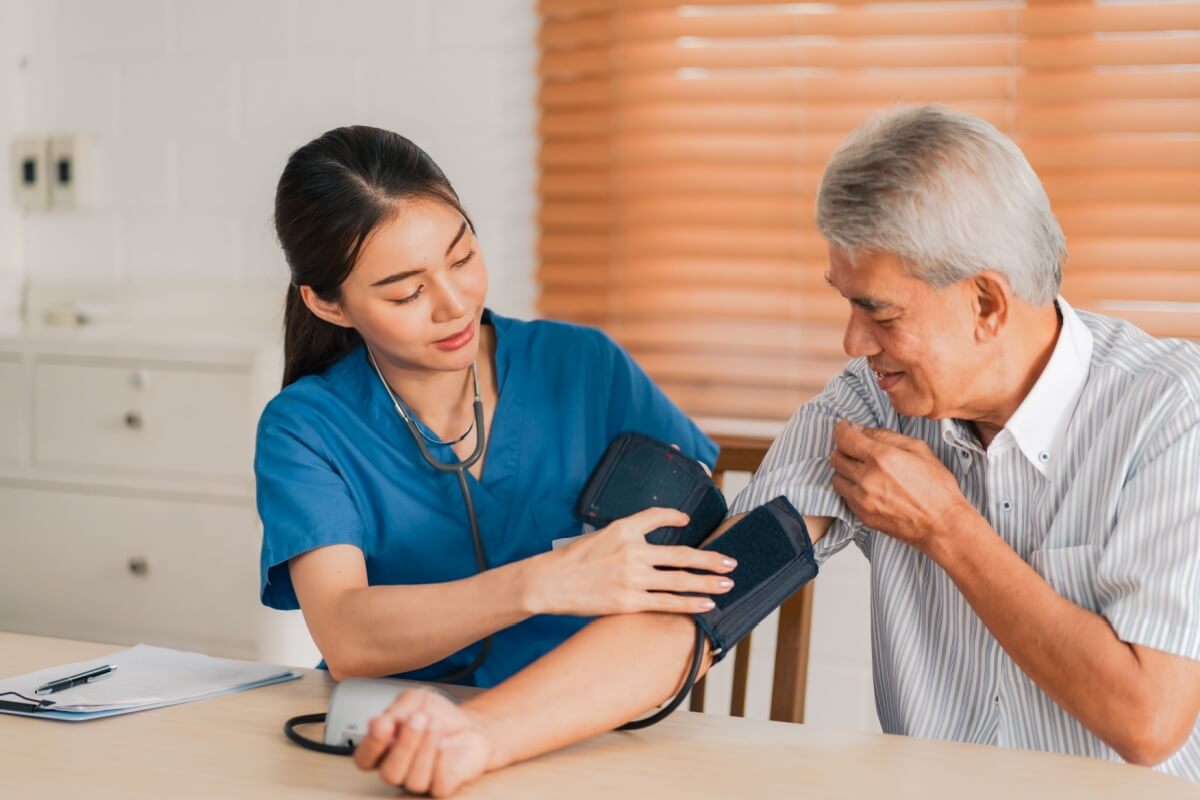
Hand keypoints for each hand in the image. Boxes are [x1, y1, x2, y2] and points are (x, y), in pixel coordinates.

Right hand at [353, 688, 493, 796]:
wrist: (470, 724)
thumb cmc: (438, 715)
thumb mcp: (414, 700)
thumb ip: (397, 709)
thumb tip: (381, 721)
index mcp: (384, 749)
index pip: (365, 759)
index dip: (371, 744)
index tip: (383, 723)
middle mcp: (399, 769)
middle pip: (389, 773)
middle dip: (404, 745)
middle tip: (418, 718)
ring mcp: (420, 780)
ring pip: (413, 780)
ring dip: (425, 749)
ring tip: (435, 725)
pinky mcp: (442, 786)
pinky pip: (437, 785)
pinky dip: (441, 763)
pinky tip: (445, 744)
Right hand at [530, 507, 736, 615]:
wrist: (548, 581)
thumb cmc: (573, 559)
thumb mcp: (600, 535)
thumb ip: (627, 533)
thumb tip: (653, 536)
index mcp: (624, 530)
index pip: (657, 516)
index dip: (676, 517)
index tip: (689, 521)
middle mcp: (632, 552)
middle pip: (681, 555)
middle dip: (710, 559)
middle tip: (731, 562)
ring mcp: (632, 578)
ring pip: (679, 581)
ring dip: (707, 583)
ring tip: (727, 584)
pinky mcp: (629, 602)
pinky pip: (667, 602)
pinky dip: (690, 603)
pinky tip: (706, 603)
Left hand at [829, 420, 973, 551]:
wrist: (942, 523)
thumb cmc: (936, 488)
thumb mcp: (918, 449)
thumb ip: (887, 436)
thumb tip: (863, 430)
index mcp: (882, 458)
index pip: (844, 438)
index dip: (841, 429)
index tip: (844, 428)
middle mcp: (867, 478)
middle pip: (836, 457)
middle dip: (844, 449)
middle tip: (855, 448)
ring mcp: (862, 499)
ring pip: (836, 477)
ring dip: (845, 470)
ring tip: (862, 470)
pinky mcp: (862, 515)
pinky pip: (844, 496)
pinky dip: (851, 488)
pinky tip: (867, 486)